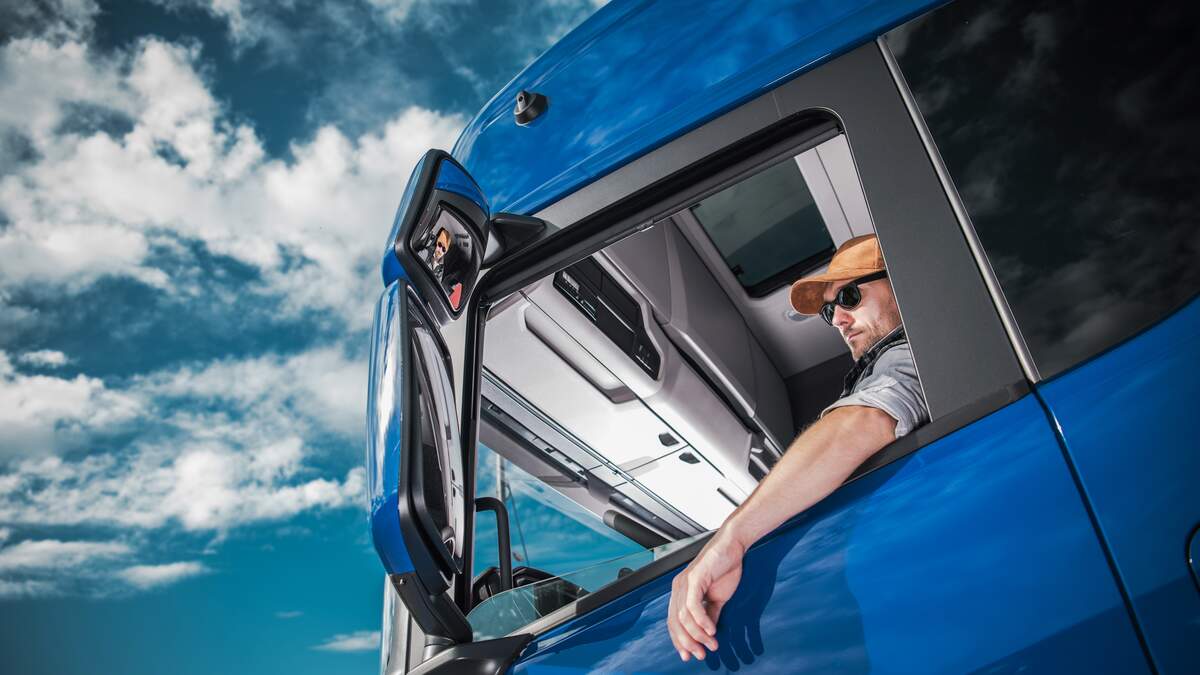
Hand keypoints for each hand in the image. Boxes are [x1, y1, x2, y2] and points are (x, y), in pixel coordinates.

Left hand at [667, 530, 745, 660]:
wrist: (732, 546)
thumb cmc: (724, 567)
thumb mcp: (717, 598)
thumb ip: (711, 614)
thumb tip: (709, 634)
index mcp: (681, 593)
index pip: (673, 622)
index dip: (679, 641)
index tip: (689, 656)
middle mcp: (678, 588)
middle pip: (675, 623)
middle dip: (687, 643)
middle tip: (701, 654)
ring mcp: (685, 582)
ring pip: (684, 617)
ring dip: (698, 635)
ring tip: (711, 643)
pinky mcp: (694, 578)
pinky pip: (694, 605)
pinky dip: (702, 621)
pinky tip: (712, 630)